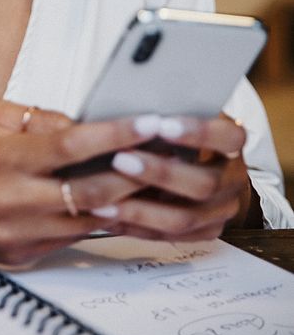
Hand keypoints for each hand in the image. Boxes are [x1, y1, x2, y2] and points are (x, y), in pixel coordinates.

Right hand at [0, 99, 162, 264]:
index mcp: (7, 159)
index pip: (71, 146)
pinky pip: (73, 236)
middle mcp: (14, 201)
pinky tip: (123, 202)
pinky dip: (99, 219)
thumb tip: (86, 123)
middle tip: (170, 154)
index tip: (148, 122)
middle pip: (90, 193)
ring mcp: (20, 234)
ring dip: (127, 200)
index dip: (115, 134)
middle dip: (136, 173)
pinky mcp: (23, 254)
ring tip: (158, 178)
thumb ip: (41, 117)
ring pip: (89, 221)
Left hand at [89, 113, 252, 240]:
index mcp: (232, 145)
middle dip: (158, 173)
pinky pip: (170, 237)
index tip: (161, 124)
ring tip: (101, 199)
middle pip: (203, 184)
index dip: (197, 132)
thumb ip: (166, 113)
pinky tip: (108, 216)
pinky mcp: (204, 232)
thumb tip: (129, 96)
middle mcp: (233, 180)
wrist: (204, 165)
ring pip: (184, 218)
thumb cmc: (179, 131)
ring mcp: (221, 211)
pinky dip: (137, 227)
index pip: (228, 137)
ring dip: (140, 209)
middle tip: (119, 159)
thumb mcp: (181, 115)